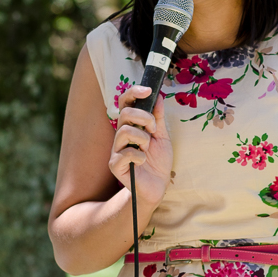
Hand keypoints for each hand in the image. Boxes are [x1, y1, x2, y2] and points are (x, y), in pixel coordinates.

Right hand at [108, 86, 172, 208]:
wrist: (158, 186)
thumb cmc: (158, 161)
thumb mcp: (162, 136)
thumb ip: (158, 117)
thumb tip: (158, 96)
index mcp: (131, 125)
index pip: (125, 103)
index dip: (133, 93)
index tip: (148, 90)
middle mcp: (121, 135)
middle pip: (124, 114)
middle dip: (143, 117)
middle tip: (154, 129)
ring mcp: (116, 150)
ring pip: (124, 132)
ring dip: (142, 138)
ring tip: (148, 148)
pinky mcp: (115, 165)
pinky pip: (125, 153)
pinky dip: (139, 156)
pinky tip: (143, 162)